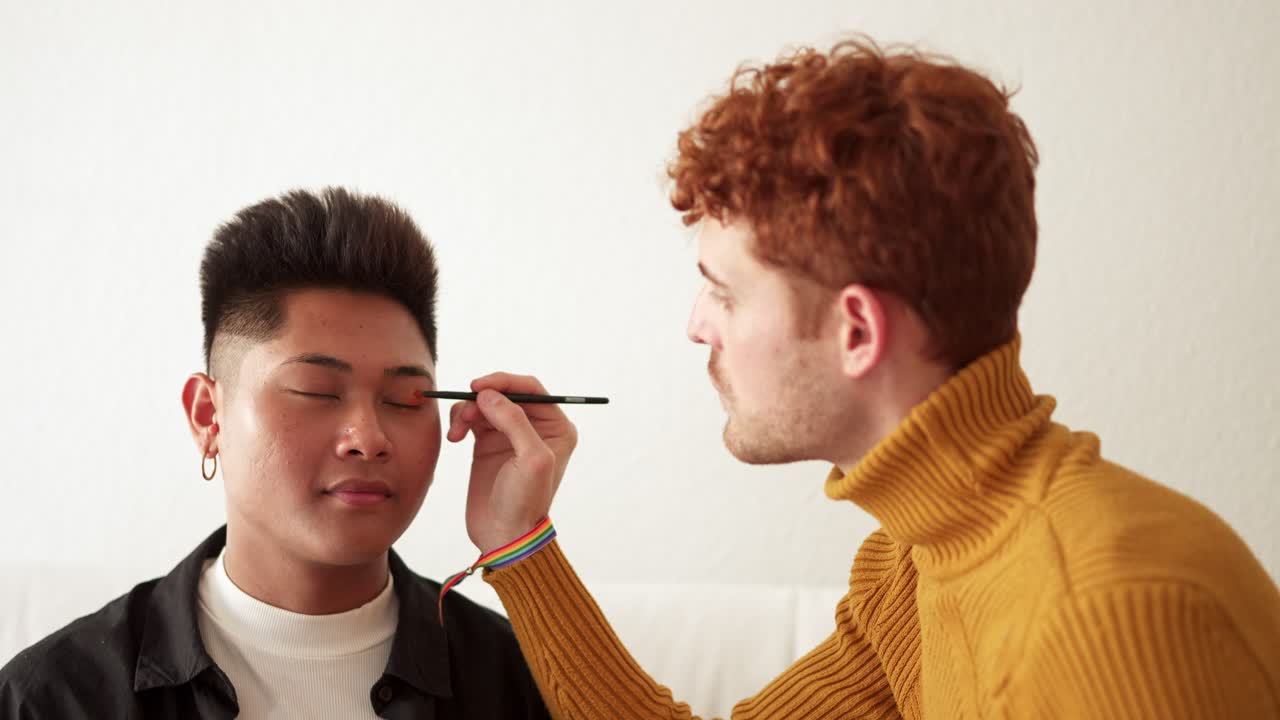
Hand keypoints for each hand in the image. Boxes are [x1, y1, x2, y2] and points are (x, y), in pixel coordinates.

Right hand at [446, 373, 576, 553]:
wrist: (502, 535)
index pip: (531, 389)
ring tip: (458, 431)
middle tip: (465, 414)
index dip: (504, 382)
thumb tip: (488, 394)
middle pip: (505, 393)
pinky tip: (455, 436)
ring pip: (485, 404)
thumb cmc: (525, 502)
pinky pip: (473, 418)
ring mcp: (510, 434)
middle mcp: (535, 427)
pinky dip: (461, 420)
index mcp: (556, 427)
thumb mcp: (530, 460)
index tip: (478, 387)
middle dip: (481, 399)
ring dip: (467, 411)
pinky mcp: (488, 443)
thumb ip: (514, 421)